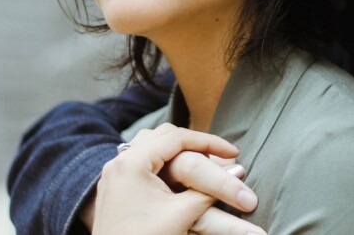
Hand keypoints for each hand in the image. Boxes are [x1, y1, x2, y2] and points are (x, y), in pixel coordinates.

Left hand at [91, 123, 265, 234]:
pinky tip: (181, 175)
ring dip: (179, 151)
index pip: (178, 138)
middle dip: (195, 143)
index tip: (233, 152)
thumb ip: (209, 191)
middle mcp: (120, 162)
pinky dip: (166, 162)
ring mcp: (116, 174)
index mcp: (132, 163)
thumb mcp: (181, 216)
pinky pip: (144, 161)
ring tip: (203, 161)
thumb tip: (237, 172)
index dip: (209, 142)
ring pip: (153, 146)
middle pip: (164, 136)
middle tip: (220, 156)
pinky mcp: (117, 187)